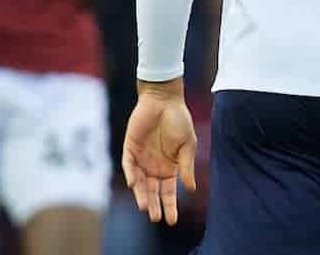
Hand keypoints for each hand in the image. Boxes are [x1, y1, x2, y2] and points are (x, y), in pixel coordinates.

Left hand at [122, 80, 197, 225]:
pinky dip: (131, 175)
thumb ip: (187, 166)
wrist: (164, 99)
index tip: (172, 220)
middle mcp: (155, 166)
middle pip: (153, 191)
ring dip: (141, 195)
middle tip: (155, 218)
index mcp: (170, 167)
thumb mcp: (188, 144)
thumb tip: (191, 189)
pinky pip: (129, 165)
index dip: (170, 205)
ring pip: (140, 183)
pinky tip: (134, 184)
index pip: (169, 192)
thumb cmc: (179, 120)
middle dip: (154, 205)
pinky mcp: (130, 148)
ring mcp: (142, 159)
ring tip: (144, 207)